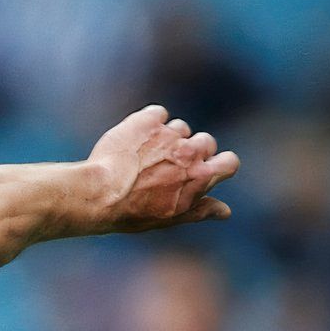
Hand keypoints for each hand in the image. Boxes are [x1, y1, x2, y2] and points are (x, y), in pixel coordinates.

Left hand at [87, 105, 240, 230]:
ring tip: (144, 155)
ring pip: (179, 128)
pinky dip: (150, 121)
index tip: (203, 168)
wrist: (99, 193)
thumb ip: (201, 211)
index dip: (218, 164)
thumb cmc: (133, 211)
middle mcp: (189, 151)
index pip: (230, 161)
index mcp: (201, 176)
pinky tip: (135, 137)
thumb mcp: (171, 217)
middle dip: (191, 150)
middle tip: (167, 165)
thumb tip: (225, 211)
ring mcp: (168, 134)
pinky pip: (157, 113)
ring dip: (167, 137)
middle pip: (205, 141)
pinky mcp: (146, 121)